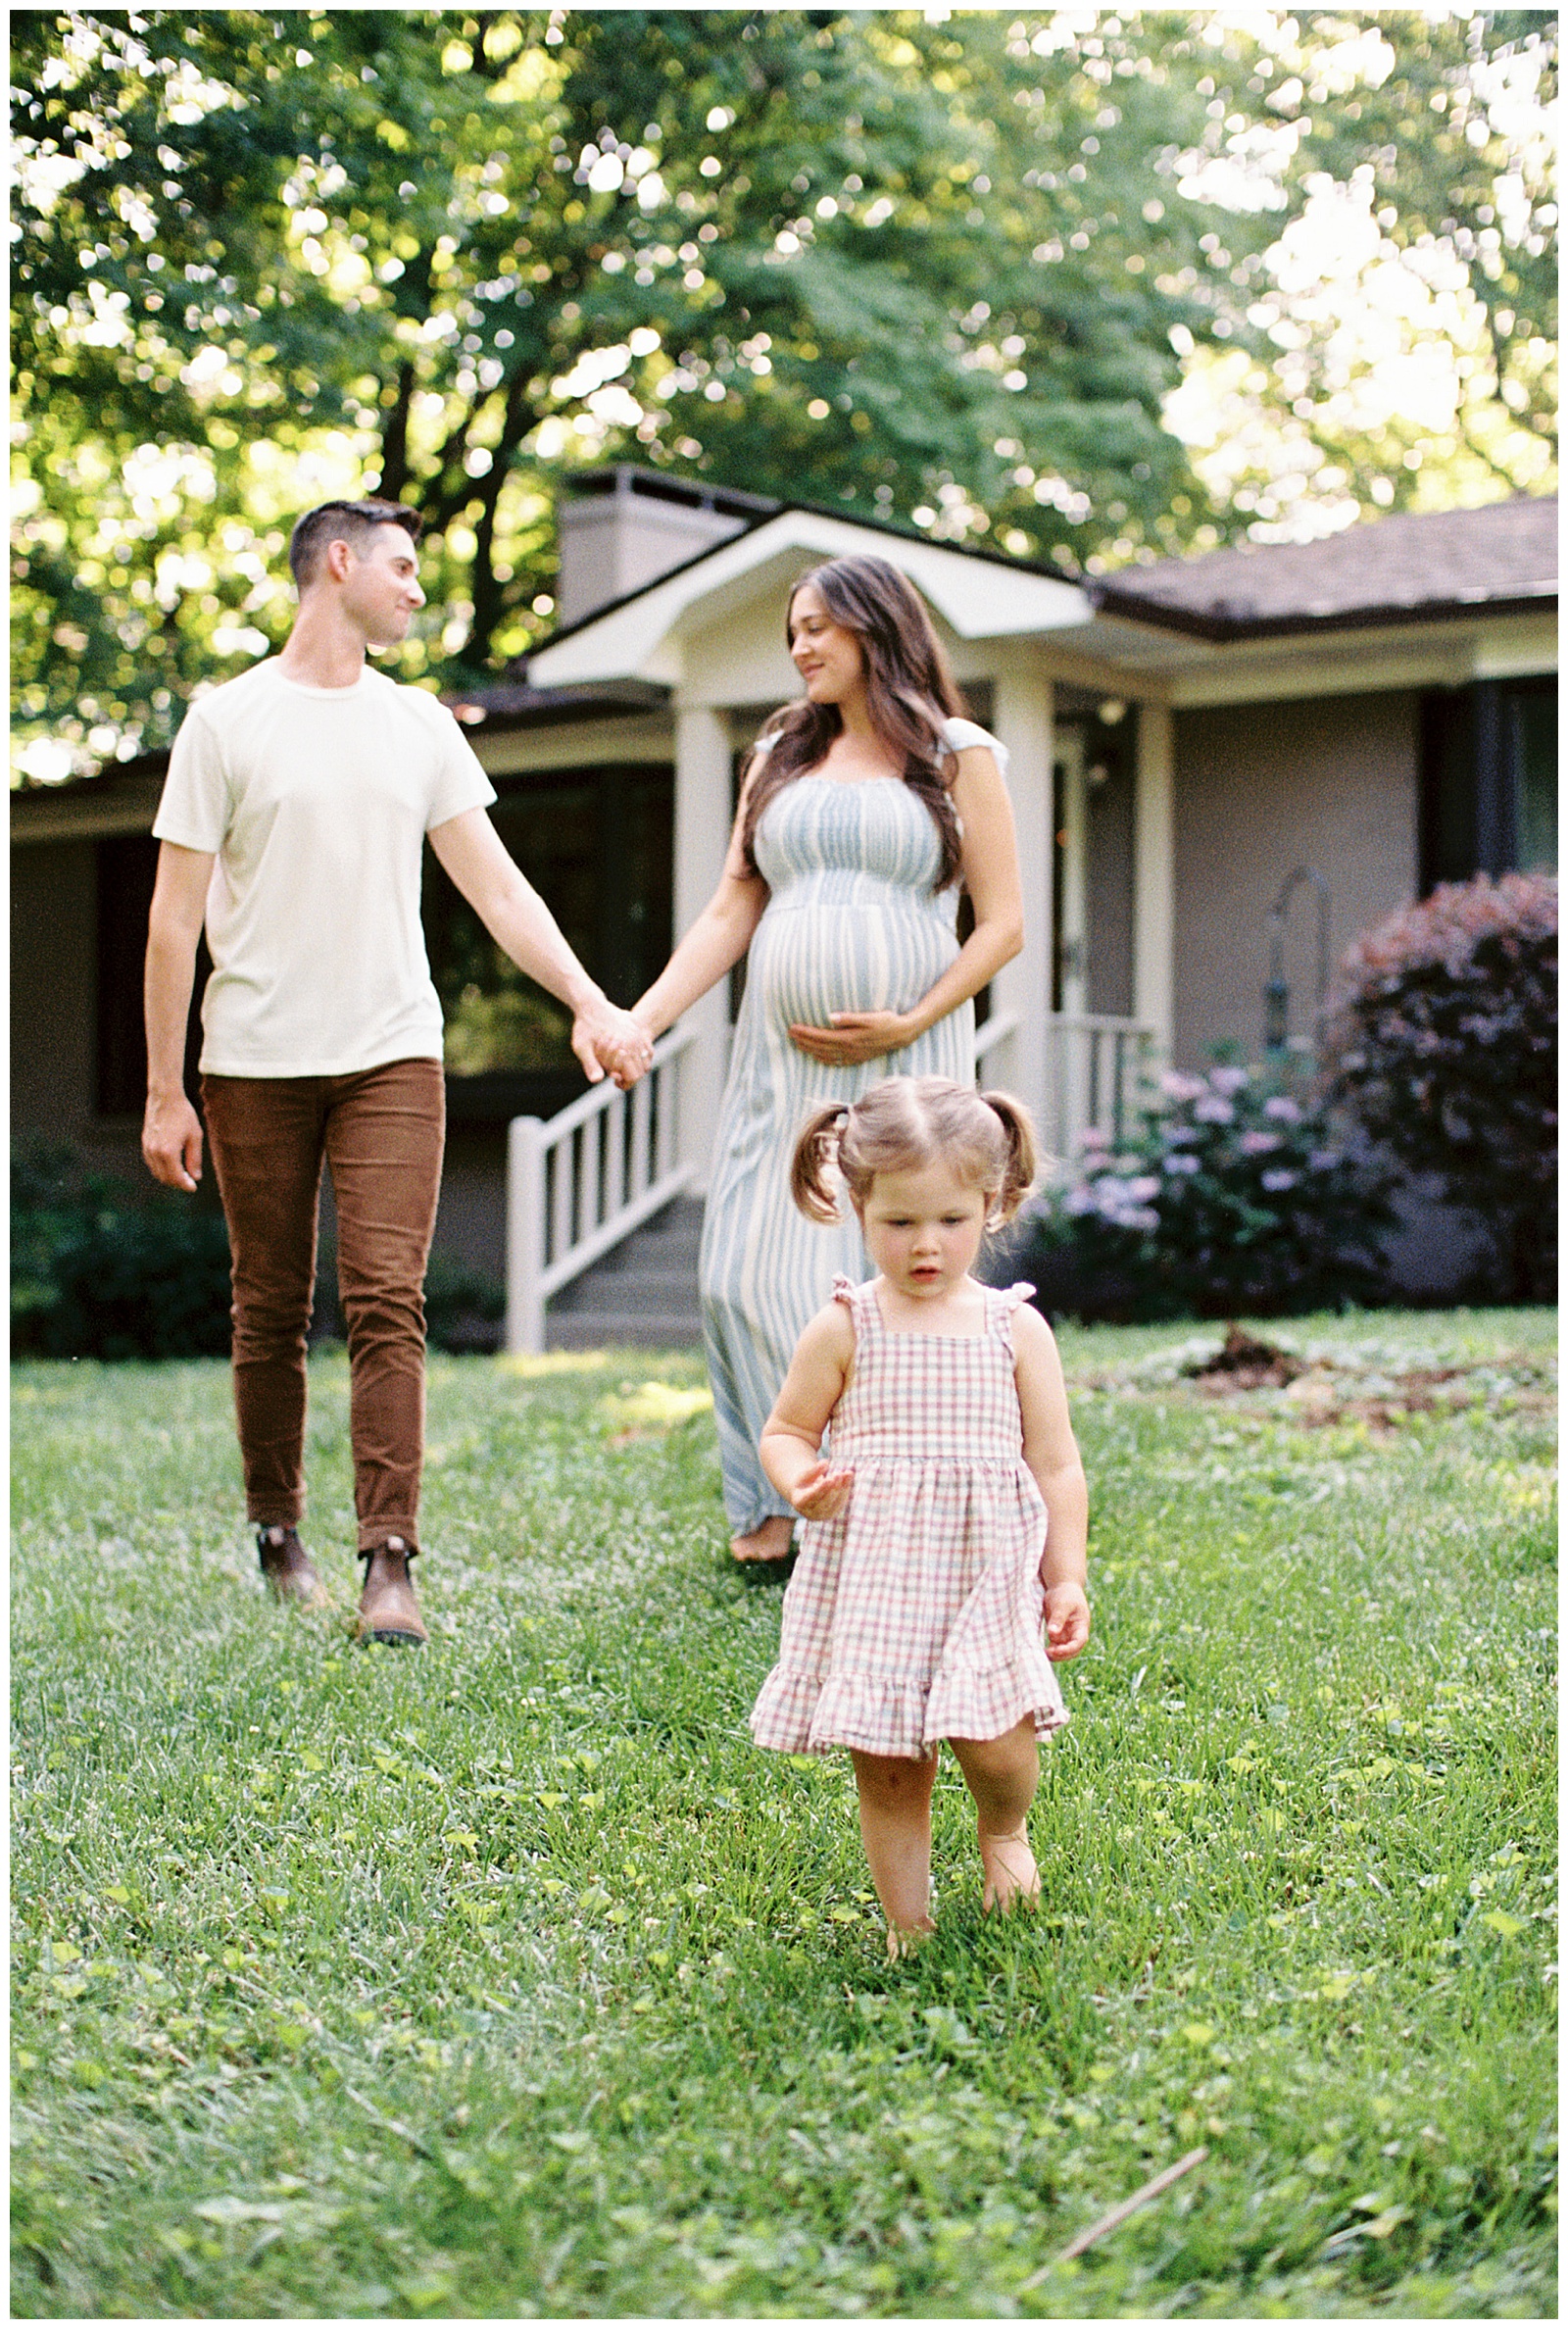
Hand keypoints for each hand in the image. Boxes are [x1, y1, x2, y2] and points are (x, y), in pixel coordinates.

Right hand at [142, 1092, 202, 1191]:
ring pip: (157, 1173)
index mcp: (168, 1152)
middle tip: (190, 1182)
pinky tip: (172, 1165)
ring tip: (183, 1175)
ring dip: (169, 1177)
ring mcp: (148, 1148)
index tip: (193, 1188)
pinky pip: (152, 1164)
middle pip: (165, 1178)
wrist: (165, 1098)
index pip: (176, 1177)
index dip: (185, 1185)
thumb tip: (195, 1177)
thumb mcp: (195, 1136)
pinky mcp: (145, 1144)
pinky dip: (161, 1169)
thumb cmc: (183, 1115)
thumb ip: (194, 1159)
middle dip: (178, 1183)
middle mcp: (155, 1152)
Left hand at [571, 1002, 653, 1089]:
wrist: (591, 1005)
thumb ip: (590, 1065)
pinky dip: (639, 1056)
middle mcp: (636, 1042)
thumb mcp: (582, 1048)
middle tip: (614, 1073)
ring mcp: (639, 1035)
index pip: (634, 1076)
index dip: (624, 1082)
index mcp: (625, 1048)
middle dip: (629, 1075)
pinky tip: (625, 1054)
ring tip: (619, 1064)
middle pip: (641, 1071)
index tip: (613, 1078)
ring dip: (635, 1066)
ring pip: (645, 1061)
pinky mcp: (638, 1030)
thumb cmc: (585, 1027)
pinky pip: (646, 1050)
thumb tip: (597, 1080)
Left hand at [787, 1010, 914, 1067]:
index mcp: (849, 1038)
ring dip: (810, 1050)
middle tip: (790, 1033)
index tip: (793, 1027)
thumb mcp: (870, 1016)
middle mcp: (849, 1049)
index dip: (806, 1033)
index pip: (821, 1036)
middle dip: (804, 1040)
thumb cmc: (887, 1021)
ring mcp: (853, 1055)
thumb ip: (850, 1018)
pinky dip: (824, 1059)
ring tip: (798, 1044)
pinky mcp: (858, 1058)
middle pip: (821, 1046)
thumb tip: (830, 1017)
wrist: (902, 1035)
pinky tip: (817, 1056)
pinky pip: (837, 1061)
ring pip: (826, 1055)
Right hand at [789, 1458, 853, 1520]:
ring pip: (836, 1501)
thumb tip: (825, 1463)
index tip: (830, 1479)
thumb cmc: (803, 1483)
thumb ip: (813, 1470)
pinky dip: (846, 1487)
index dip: (822, 1488)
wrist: (804, 1495)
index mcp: (800, 1503)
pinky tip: (849, 1474)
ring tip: (848, 1472)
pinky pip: (842, 1500)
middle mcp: (812, 1513)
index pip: (812, 1497)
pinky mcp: (834, 1512)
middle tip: (839, 1473)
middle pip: (826, 1501)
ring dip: (843, 1487)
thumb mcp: (804, 1475)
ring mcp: (824, 1515)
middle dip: (834, 1487)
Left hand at [1043, 1581, 1090, 1661]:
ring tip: (1042, 1653)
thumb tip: (1052, 1634)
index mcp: (1081, 1625)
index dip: (1069, 1649)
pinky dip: (1050, 1650)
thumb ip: (1058, 1618)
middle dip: (1061, 1655)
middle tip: (1047, 1653)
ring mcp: (1067, 1634)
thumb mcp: (1062, 1604)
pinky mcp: (1058, 1634)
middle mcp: (1075, 1633)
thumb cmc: (1065, 1593)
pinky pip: (1055, 1646)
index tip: (1057, 1650)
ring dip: (1055, 1655)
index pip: (1079, 1642)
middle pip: (1072, 1651)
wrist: (1062, 1587)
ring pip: (1063, 1651)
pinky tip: (1040, 1650)